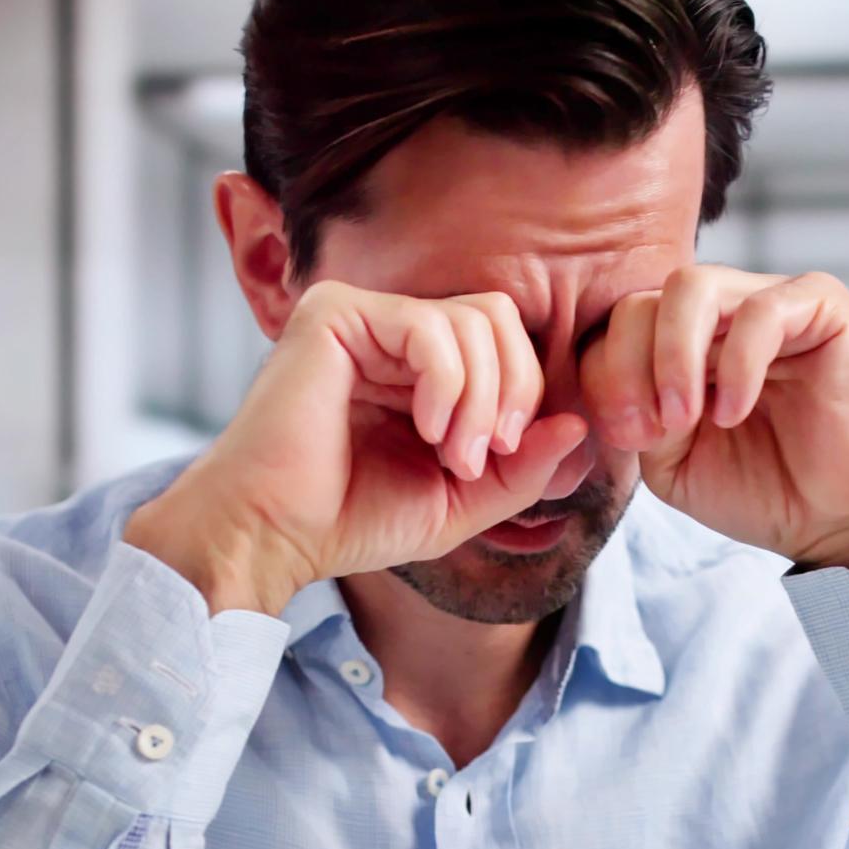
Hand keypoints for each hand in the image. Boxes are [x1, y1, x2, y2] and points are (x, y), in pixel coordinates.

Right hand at [125, 282, 589, 614]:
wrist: (272, 535)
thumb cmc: (350, 521)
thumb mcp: (460, 502)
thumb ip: (521, 468)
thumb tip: (576, 425)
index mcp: (414, 365)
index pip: (502, 340)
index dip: (524, 394)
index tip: (504, 459)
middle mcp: (387, 330)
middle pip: (499, 317)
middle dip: (514, 391)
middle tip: (485, 457)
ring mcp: (360, 315)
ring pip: (475, 320)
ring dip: (482, 399)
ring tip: (453, 456)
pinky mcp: (334, 313)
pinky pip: (430, 326)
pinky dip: (448, 385)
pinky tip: (427, 430)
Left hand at [583, 266, 848, 575]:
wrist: (840, 521)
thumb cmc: (762, 491)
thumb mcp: (671, 463)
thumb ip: (633, 414)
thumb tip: (606, 375)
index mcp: (683, 343)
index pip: (617, 326)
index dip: (605, 377)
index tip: (628, 438)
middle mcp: (722, 312)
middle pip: (643, 299)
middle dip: (630, 366)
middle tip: (655, 429)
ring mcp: (771, 302)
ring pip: (691, 286)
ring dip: (673, 356)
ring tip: (686, 418)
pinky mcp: (822, 307)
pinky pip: (759, 310)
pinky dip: (738, 363)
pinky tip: (735, 412)